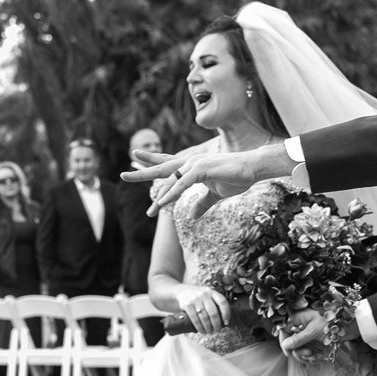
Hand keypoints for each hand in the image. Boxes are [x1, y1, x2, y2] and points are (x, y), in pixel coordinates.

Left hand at [123, 144, 291, 216]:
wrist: (253, 168)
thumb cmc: (236, 177)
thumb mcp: (216, 194)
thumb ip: (202, 203)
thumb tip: (192, 216)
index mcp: (191, 166)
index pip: (167, 163)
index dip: (151, 162)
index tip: (134, 159)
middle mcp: (190, 161)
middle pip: (161, 167)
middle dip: (142, 171)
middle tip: (122, 174)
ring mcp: (195, 164)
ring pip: (171, 180)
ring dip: (160, 197)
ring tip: (150, 210)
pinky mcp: (202, 169)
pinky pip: (183, 183)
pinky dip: (173, 193)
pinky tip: (164, 202)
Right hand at [177, 285, 231, 333]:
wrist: (182, 292)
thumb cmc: (199, 298)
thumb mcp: (208, 296)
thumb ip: (215, 305)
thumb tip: (225, 322)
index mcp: (212, 292)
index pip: (223, 302)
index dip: (226, 313)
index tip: (226, 322)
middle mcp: (204, 294)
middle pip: (213, 312)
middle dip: (216, 324)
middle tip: (217, 331)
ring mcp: (195, 299)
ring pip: (204, 317)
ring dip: (208, 328)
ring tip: (210, 333)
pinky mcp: (187, 304)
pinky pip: (195, 319)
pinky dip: (199, 327)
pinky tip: (202, 331)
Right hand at [281, 307, 354, 353]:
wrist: (351, 324)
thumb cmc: (333, 321)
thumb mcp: (315, 330)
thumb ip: (299, 339)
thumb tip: (285, 345)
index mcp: (298, 318)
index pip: (283, 330)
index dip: (284, 342)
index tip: (289, 353)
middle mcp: (300, 326)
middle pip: (290, 342)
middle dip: (298, 351)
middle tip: (310, 353)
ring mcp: (307, 335)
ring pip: (298, 349)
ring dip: (305, 355)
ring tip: (315, 356)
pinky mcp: (313, 342)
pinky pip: (306, 352)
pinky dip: (310, 356)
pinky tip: (318, 356)